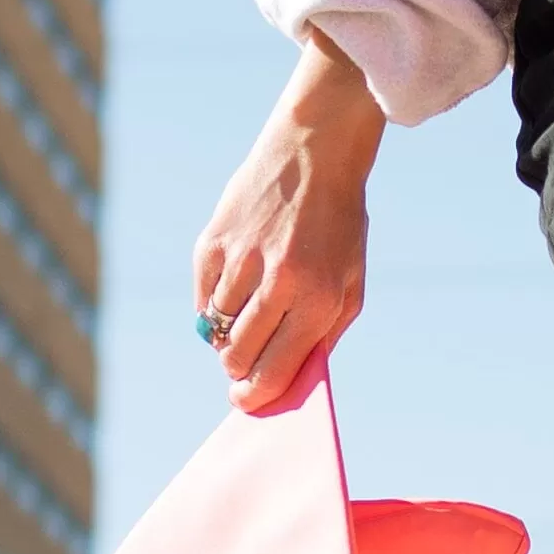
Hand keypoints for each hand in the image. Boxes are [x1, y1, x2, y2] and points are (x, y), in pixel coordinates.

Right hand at [194, 39, 380, 414]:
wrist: (315, 152)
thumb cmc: (338, 225)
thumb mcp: (351, 282)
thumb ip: (323, 335)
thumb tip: (286, 381)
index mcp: (319, 298)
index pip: (274, 370)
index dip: (255, 395)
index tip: (245, 400)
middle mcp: (279, 281)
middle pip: (237, 355)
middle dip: (237, 368)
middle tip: (241, 363)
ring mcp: (242, 259)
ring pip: (216, 328)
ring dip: (227, 332)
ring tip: (248, 311)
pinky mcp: (214, 240)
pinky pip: (202, 295)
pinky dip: (213, 301)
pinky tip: (235, 283)